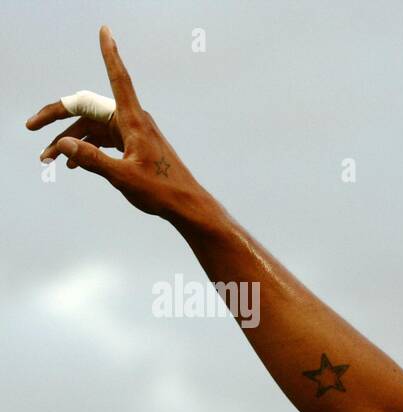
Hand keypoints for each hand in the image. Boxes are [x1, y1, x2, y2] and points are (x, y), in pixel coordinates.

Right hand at [26, 26, 207, 221]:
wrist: (186, 205)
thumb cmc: (162, 191)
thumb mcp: (122, 177)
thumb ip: (91, 160)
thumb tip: (63, 143)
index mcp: (134, 120)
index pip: (118, 78)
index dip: (109, 53)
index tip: (105, 30)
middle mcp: (132, 120)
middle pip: (87, 108)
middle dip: (57, 119)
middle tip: (31, 128)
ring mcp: (131, 132)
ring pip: (91, 127)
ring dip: (68, 140)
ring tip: (46, 159)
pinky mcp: (132, 144)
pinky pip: (102, 138)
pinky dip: (85, 147)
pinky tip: (69, 163)